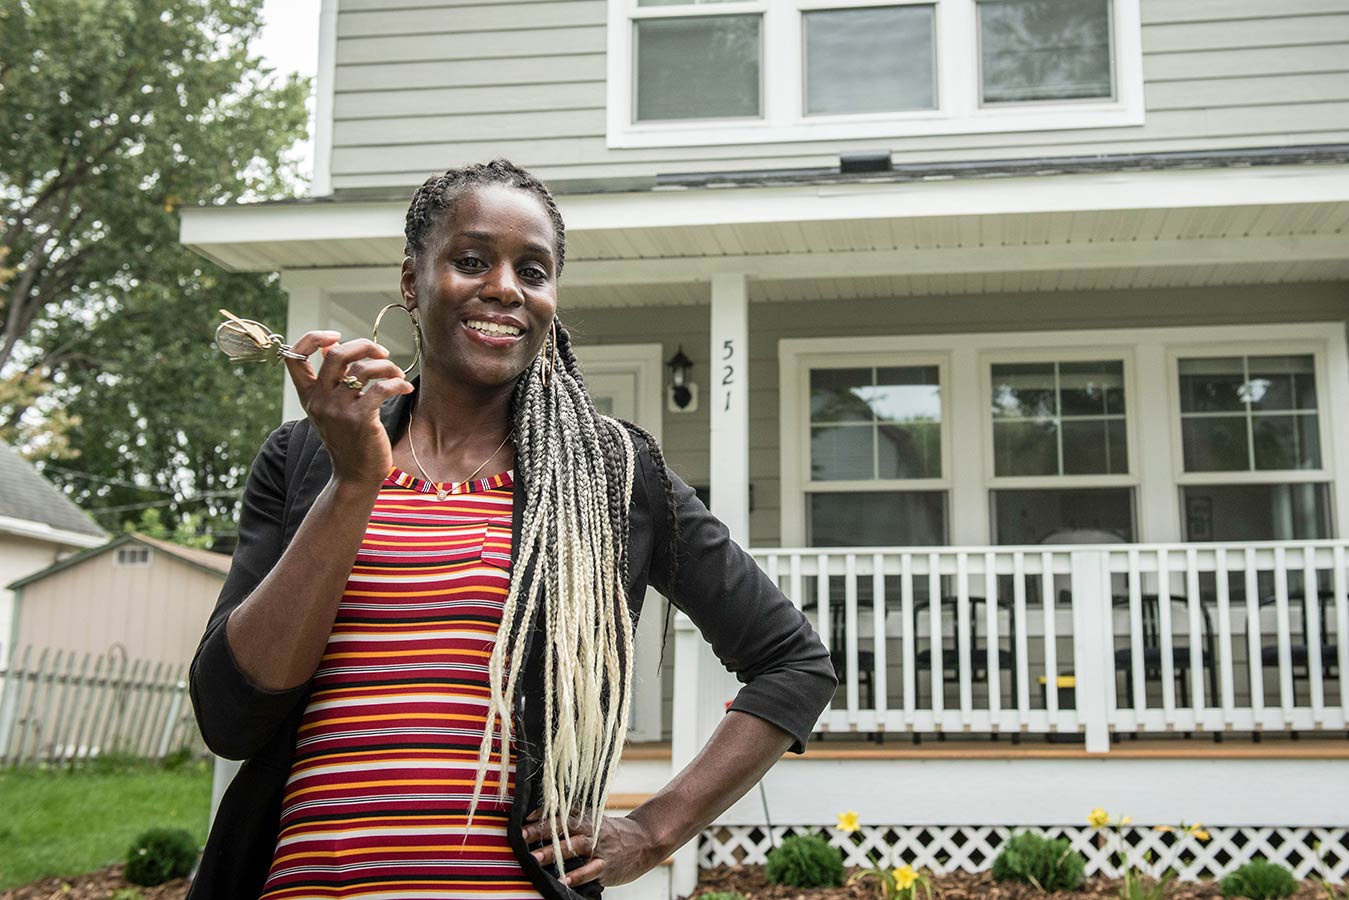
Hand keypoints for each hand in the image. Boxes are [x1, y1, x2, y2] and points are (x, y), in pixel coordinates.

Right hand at [283, 331, 413, 485]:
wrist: (355, 476)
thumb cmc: (347, 439)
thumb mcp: (330, 408)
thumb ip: (330, 378)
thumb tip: (330, 345)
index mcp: (309, 396)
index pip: (294, 357)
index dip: (311, 339)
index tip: (335, 336)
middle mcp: (320, 401)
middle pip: (336, 355)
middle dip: (363, 345)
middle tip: (381, 353)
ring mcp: (339, 410)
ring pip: (363, 369)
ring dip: (387, 366)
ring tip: (397, 375)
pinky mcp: (361, 420)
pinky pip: (381, 388)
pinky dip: (397, 383)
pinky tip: (405, 388)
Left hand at [524, 809, 662, 887]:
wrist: (645, 841)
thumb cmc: (611, 834)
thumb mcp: (593, 822)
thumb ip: (571, 822)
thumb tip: (539, 823)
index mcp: (584, 819)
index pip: (560, 814)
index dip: (542, 814)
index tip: (523, 818)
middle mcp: (590, 830)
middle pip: (563, 828)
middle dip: (540, 832)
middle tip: (520, 836)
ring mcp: (599, 848)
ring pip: (574, 847)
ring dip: (554, 853)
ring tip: (534, 859)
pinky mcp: (607, 865)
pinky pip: (591, 870)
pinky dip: (577, 875)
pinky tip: (563, 880)